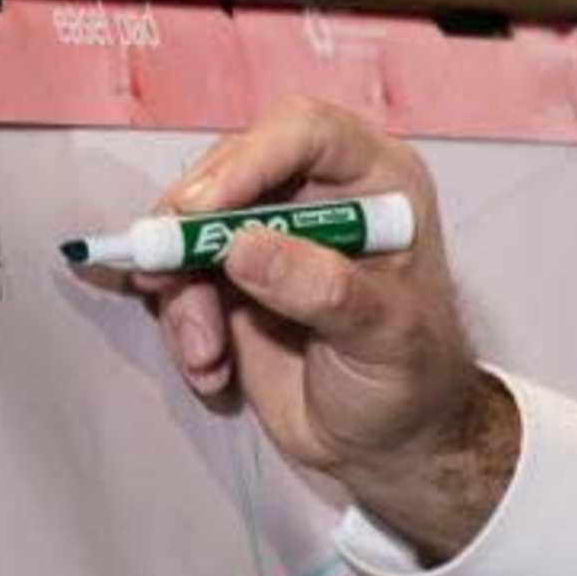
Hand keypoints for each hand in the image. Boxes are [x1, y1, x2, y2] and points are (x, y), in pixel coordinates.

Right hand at [111, 99, 514, 557]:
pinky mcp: (228, 277)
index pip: (306, 133)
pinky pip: (176, 278)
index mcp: (375, 181)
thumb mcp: (386, 338)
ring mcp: (265, 233)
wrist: (388, 442)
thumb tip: (241, 248)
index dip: (248, 160)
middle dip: (190, 231)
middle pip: (228, 171)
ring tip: (206, 355)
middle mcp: (315, 193)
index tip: (201, 211)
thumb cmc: (411, 379)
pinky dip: (180, 322)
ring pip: (188, 227)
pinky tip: (211, 371)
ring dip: (180, 290)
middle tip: (165, 279)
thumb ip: (324, 290)